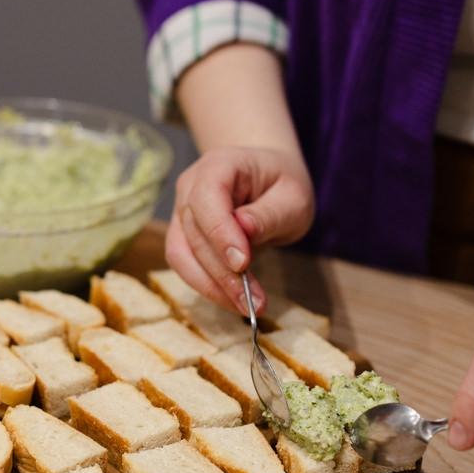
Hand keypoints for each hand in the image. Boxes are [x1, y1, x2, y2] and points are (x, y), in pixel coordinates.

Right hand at [165, 145, 314, 314]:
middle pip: (195, 233)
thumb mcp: (292, 197)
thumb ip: (268, 214)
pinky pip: (185, 265)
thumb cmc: (281, 185)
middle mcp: (190, 187)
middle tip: (254, 301)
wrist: (266, 180)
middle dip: (222, 272)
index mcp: (217, 166)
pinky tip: (233, 299)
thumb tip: (244, 231)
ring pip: (182, 255)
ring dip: (212, 286)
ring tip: (246, 306)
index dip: (221, 234)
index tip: (243, 265)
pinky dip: (207, 286)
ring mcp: (181, 212)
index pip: (207, 200)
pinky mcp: (182, 236)